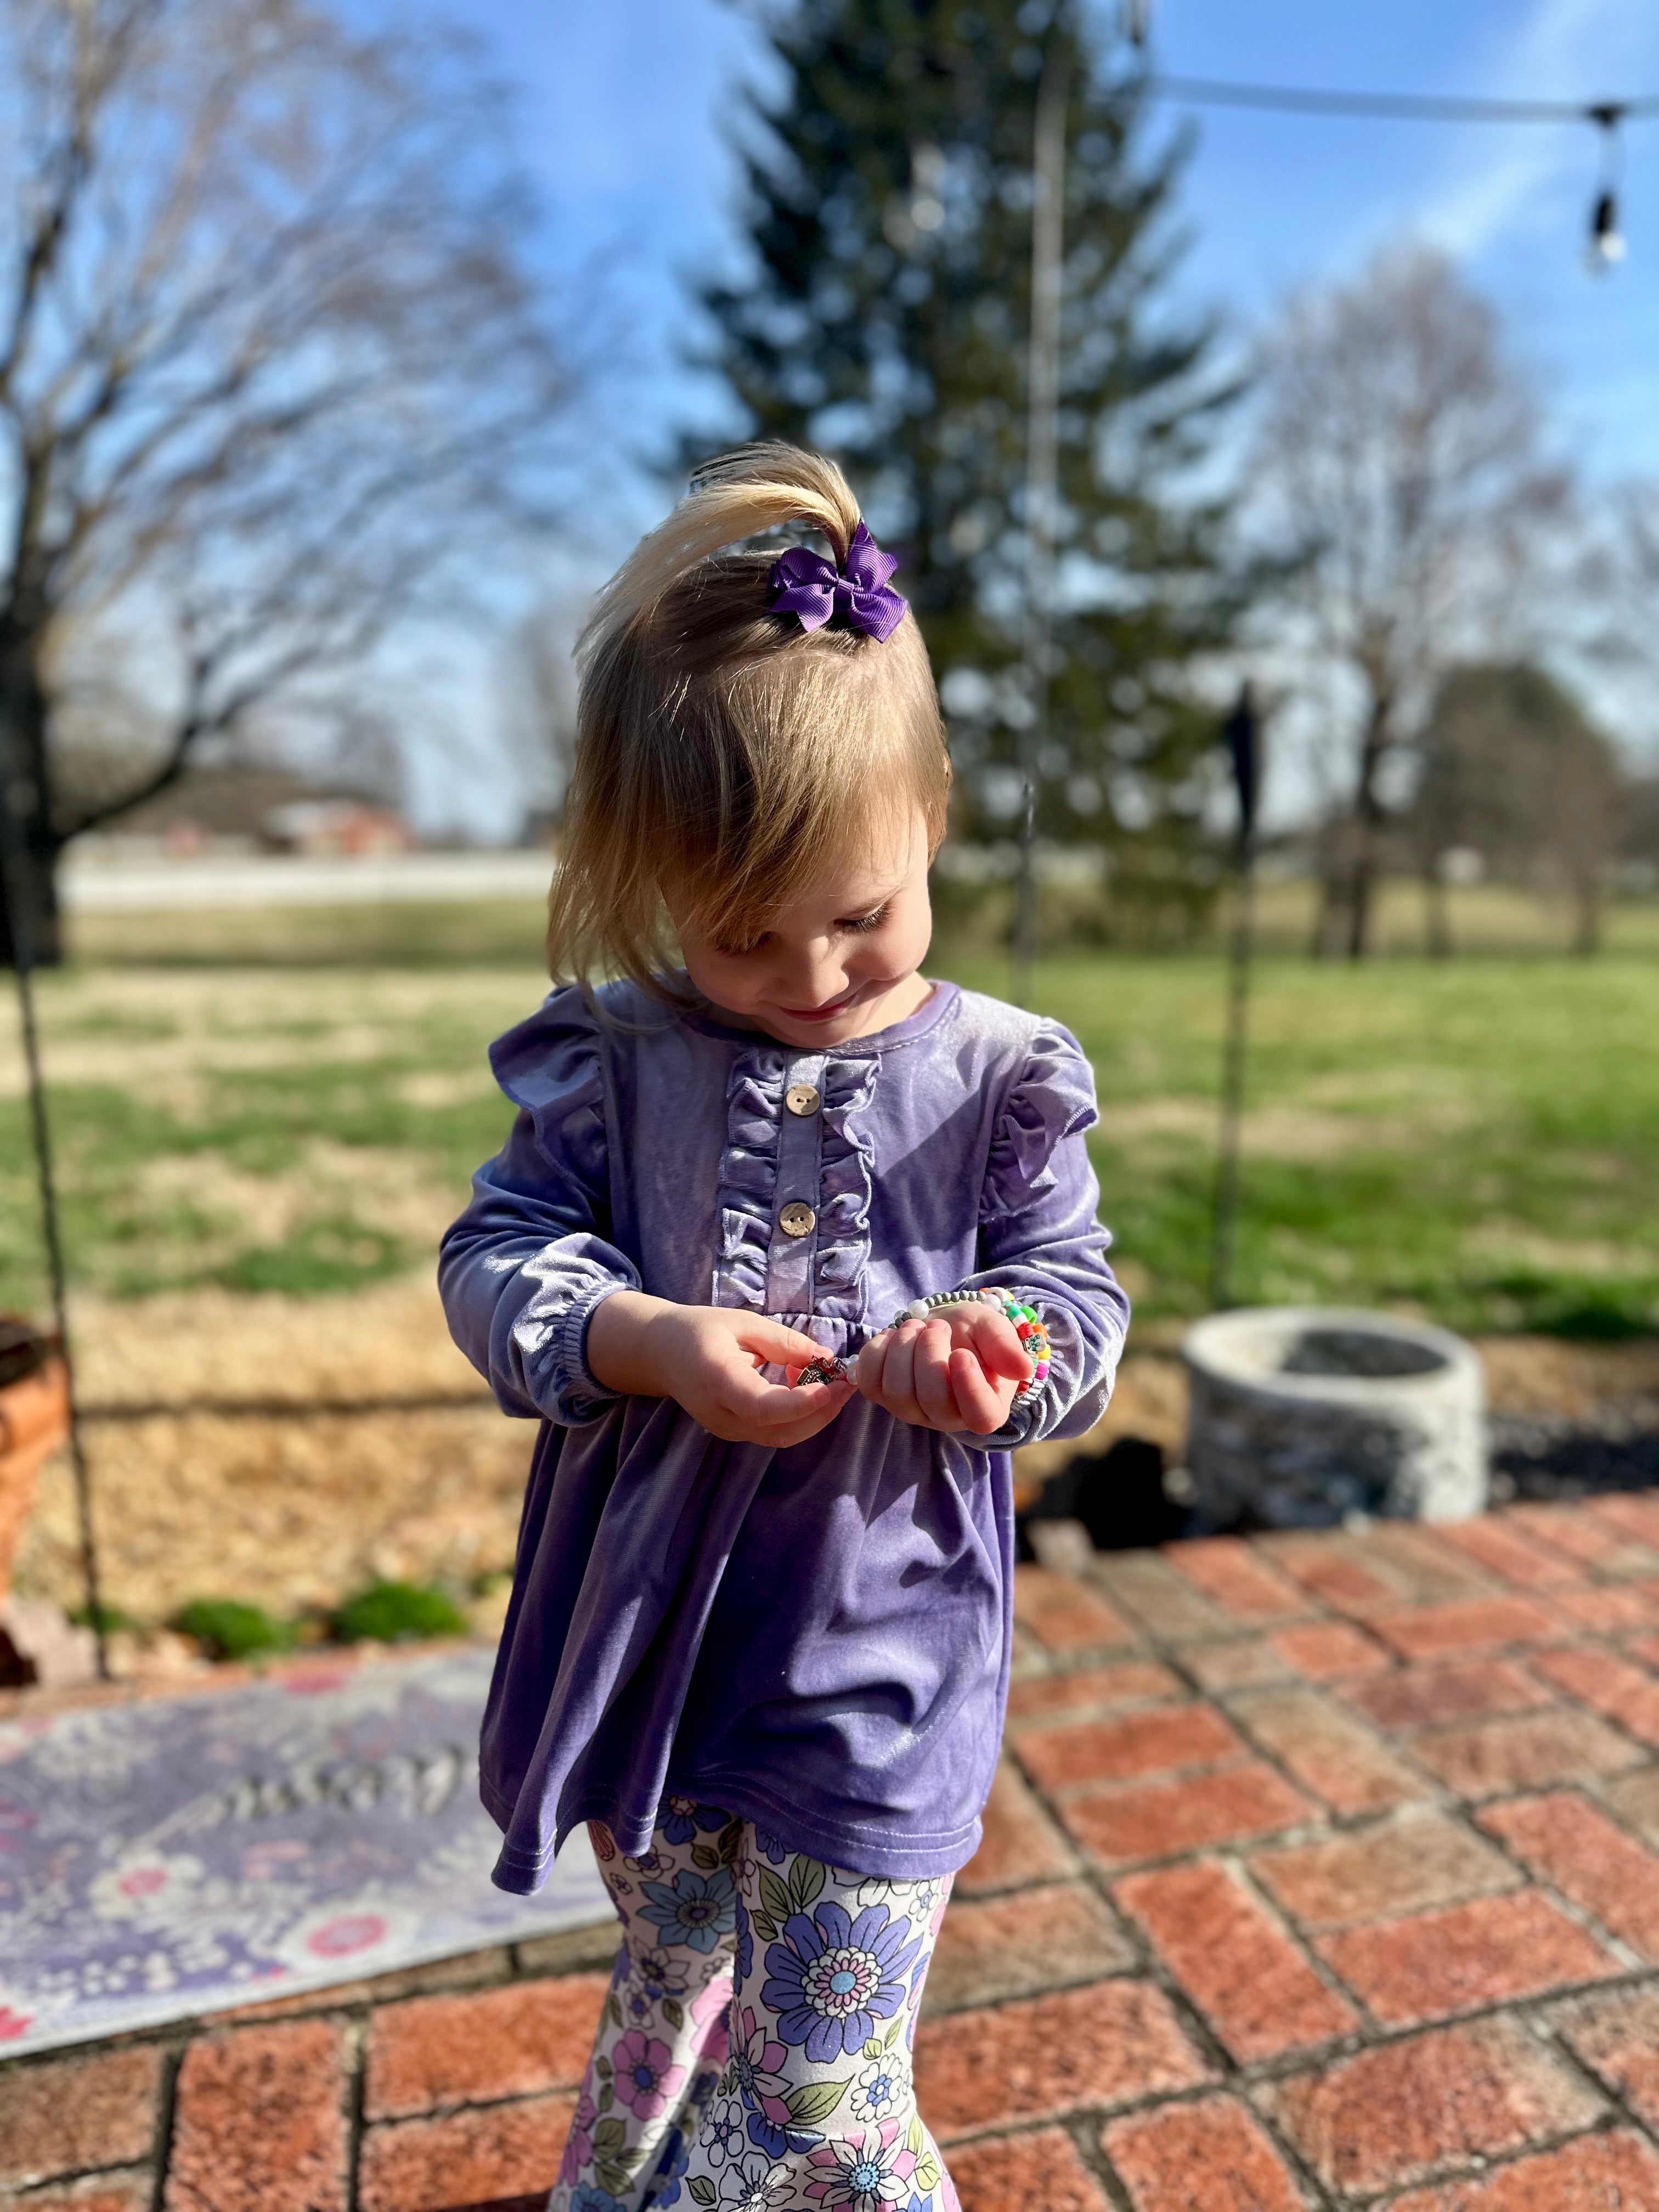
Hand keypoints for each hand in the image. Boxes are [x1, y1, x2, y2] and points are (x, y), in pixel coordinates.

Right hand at [586, 1292, 854, 1445]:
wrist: (662, 1353)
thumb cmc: (701, 1330)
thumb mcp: (743, 1322)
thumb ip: (784, 1342)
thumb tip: (827, 1359)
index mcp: (716, 1379)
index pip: (762, 1406)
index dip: (801, 1402)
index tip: (832, 1385)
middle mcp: (720, 1413)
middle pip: (779, 1430)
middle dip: (822, 1410)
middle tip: (849, 1383)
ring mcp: (726, 1429)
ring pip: (782, 1437)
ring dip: (816, 1415)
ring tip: (832, 1382)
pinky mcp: (735, 1433)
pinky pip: (776, 1433)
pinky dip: (801, 1416)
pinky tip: (808, 1388)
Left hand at [856, 1304, 1031, 1434]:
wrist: (944, 1326)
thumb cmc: (974, 1333)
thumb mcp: (994, 1330)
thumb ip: (1006, 1346)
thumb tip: (1021, 1368)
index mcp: (985, 1407)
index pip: (980, 1416)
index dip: (969, 1387)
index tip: (961, 1353)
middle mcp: (948, 1418)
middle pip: (932, 1400)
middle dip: (929, 1354)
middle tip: (937, 1326)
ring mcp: (912, 1411)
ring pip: (897, 1393)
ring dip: (903, 1349)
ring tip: (917, 1326)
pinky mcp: (883, 1397)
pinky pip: (869, 1381)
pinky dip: (877, 1351)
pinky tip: (894, 1336)